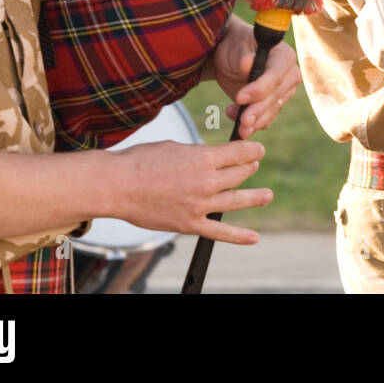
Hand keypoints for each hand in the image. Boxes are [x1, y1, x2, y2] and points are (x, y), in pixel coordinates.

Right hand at [114, 139, 269, 242]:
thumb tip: (212, 157)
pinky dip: (239, 236)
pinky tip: (254, 237)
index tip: (258, 149)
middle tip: (252, 166)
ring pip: (236, 200)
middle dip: (248, 168)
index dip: (253, 149)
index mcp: (204, 158)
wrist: (116, 186)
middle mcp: (207, 181)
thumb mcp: (176, 147)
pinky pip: (219, 232)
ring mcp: (200, 205)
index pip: (241, 153)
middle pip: (240, 174)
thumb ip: (199, 153)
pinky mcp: (190, 224)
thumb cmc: (141, 161)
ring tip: (267, 195)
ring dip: (255, 197)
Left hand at [200, 16, 301, 137]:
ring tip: (238, 125)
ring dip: (255, 121)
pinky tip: (236, 118)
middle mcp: (290, 75)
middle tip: (242, 121)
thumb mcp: (236, 47)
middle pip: (275, 96)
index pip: (276, 75)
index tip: (240, 97)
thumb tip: (247, 63)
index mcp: (284, 56)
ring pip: (272, 111)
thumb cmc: (236, 46)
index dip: (260, 88)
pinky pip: (266, 119)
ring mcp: (284, 91)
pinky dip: (252, 124)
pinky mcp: (275, 105)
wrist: (231, 58)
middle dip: (257, 110)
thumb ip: (243, 56)